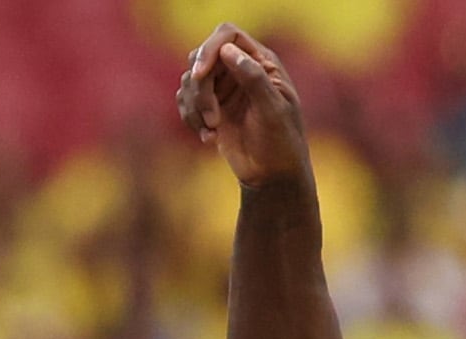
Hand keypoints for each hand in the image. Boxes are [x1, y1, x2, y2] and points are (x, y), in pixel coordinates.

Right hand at [176, 21, 312, 187]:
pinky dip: (190, 119)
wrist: (272, 175)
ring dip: (194, 108)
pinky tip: (210, 139)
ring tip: (214, 132)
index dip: (209, 49)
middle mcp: (239, 69)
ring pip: (189, 81)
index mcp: (261, 62)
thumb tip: (228, 50)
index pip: (227, 35)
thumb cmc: (281, 142)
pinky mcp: (209, 109)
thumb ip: (253, 78)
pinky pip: (185, 101)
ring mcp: (223, 89)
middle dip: (200, 89)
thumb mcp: (273, 109)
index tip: (199, 74)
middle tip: (213, 119)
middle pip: (202, 58)